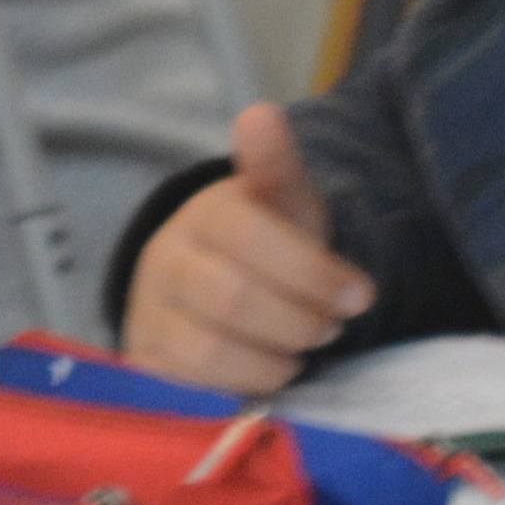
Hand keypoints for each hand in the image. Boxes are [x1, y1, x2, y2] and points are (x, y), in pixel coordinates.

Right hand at [120, 104, 373, 394]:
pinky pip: (192, 391)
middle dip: (300, 320)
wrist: (206, 287)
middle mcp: (163, 262)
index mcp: (203, 215)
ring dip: (276, 358)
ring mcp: (148, 316)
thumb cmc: (262, 244)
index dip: (314, 272)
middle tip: (330, 327)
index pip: (253, 239)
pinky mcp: (145, 365)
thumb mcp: (281, 203)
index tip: (360, 296)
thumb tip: (261, 114)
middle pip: (236, 301)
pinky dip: (244, 387)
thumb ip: (278, 166)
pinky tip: (268, 372)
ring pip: (213, 353)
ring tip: (301, 348)